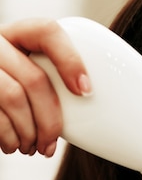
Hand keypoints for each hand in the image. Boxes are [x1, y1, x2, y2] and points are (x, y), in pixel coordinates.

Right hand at [0, 18, 89, 156]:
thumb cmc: (18, 91)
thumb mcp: (31, 74)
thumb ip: (55, 78)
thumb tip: (95, 103)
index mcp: (20, 34)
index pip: (47, 32)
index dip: (70, 60)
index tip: (86, 92)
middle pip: (34, 78)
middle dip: (49, 118)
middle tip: (52, 142)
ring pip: (13, 97)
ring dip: (29, 131)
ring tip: (34, 147)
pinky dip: (8, 135)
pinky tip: (14, 145)